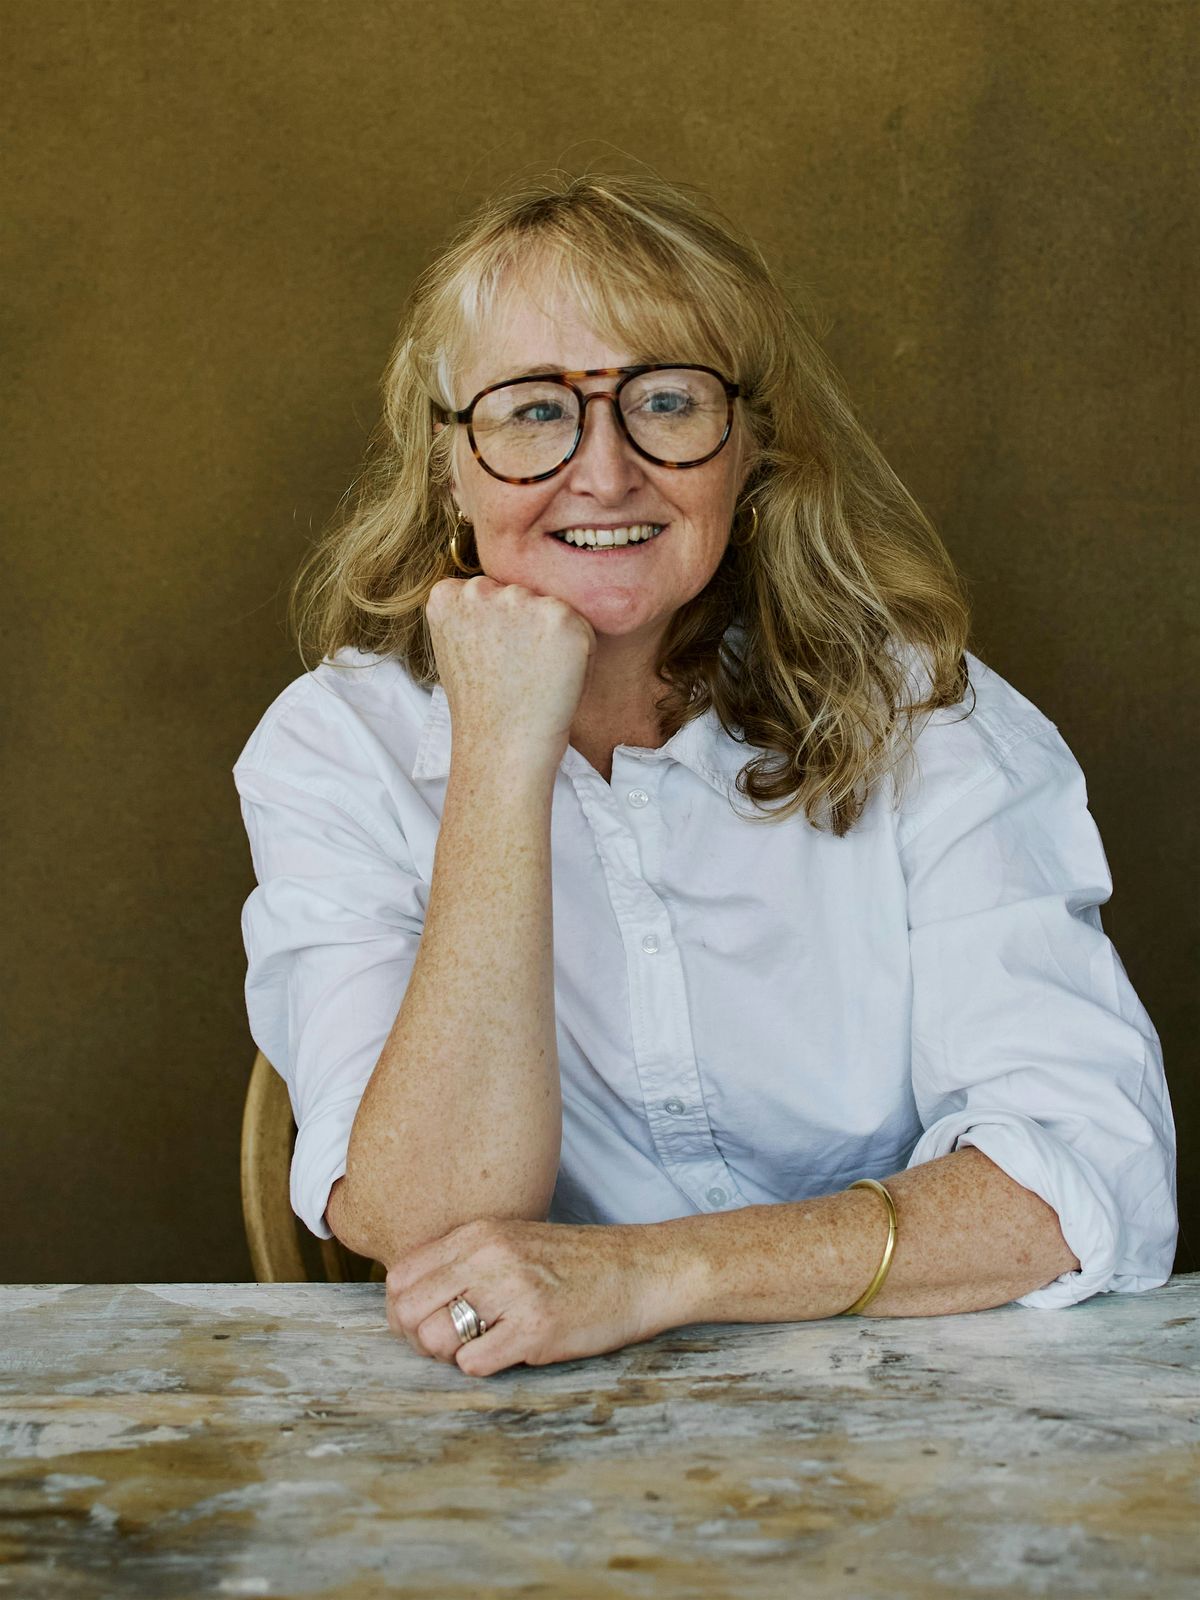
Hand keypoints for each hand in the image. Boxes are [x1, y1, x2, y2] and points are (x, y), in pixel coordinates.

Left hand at [385, 1217, 688, 1376]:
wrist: (640, 1269)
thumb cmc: (575, 1263)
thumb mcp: (512, 1242)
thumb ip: (464, 1261)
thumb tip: (410, 1300)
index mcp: (479, 1233)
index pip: (401, 1275)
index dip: (400, 1310)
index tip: (420, 1324)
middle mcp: (489, 1256)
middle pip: (409, 1309)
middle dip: (418, 1337)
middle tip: (447, 1344)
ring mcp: (512, 1291)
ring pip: (436, 1339)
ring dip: (450, 1355)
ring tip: (481, 1347)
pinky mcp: (535, 1328)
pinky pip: (475, 1363)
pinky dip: (483, 1367)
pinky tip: (510, 1352)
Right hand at [424, 574, 595, 770]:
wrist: (502, 748)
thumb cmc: (484, 707)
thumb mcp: (457, 648)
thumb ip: (472, 613)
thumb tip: (502, 590)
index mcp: (447, 595)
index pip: (488, 592)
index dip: (497, 629)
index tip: (490, 660)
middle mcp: (480, 589)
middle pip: (520, 595)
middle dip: (525, 627)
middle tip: (514, 672)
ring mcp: (520, 600)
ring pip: (550, 607)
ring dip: (551, 636)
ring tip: (533, 675)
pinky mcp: (559, 617)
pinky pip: (580, 625)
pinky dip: (578, 652)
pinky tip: (554, 678)